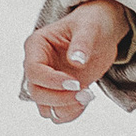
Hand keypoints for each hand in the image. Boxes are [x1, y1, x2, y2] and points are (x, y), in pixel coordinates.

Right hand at [23, 0, 130, 122]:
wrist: (102, 31)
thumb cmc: (92, 23)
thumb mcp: (90, 27)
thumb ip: (82, 43)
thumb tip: (76, 61)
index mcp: (37, 46)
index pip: (33, 71)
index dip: (52, 81)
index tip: (76, 83)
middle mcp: (37, 65)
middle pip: (36, 92)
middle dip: (60, 98)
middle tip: (86, 93)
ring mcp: (47, 81)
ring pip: (44, 107)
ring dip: (66, 108)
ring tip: (88, 96)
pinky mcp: (59, 92)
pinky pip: (57, 112)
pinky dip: (71, 113)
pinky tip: (85, 100)